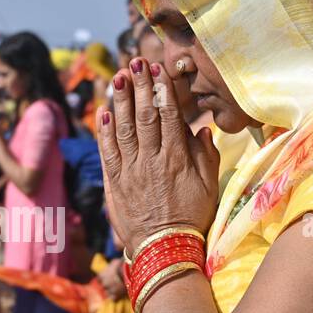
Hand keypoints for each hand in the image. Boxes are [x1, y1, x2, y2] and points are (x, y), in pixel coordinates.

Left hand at [97, 58, 218, 252]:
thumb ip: (206, 156)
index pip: (169, 116)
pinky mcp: (115, 183)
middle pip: (144, 116)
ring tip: (119, 77)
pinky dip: (104, 130)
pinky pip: (107, 151)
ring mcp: (130, 171)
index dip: (163, 90)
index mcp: (177, 159)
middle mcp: (151, 161)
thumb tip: (200, 127)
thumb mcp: (209, 188)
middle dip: (140, 87)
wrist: (164, 250)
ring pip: (123, 129)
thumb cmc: (191, 218)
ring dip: (121, 100)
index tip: (159, 71)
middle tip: (136, 62)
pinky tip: (103, 110)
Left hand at [97, 257, 126, 299]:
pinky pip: (114, 299)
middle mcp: (103, 283)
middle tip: (116, 283)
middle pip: (104, 286)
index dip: (104, 278)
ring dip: (112, 292)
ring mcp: (108, 290)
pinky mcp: (115, 297)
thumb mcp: (115, 261)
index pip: (99, 278)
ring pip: (108, 293)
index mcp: (101, 275)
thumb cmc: (123, 264)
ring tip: (120, 289)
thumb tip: (112, 254)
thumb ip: (112, 263)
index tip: (110, 277)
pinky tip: (121, 295)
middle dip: (109, 285)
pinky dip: (117, 297)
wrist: (129, 273)